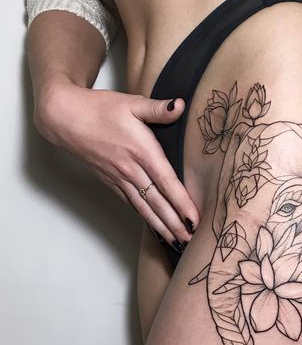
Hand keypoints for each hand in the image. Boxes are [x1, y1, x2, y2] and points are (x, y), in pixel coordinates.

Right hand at [34, 82, 199, 248]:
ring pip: (143, 207)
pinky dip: (144, 217)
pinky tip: (154, 226)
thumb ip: (158, 108)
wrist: (66, 118)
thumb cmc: (100, 108)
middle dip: (175, 223)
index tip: (194, 218)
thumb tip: (179, 105)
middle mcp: (131, 169)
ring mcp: (119, 177)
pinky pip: (130, 203)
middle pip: (156, 202)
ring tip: (176, 240)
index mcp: (141, 150)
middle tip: (191, 239)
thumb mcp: (132, 103)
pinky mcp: (110, 181)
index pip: (166, 182)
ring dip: (161, 225)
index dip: (181, 202)